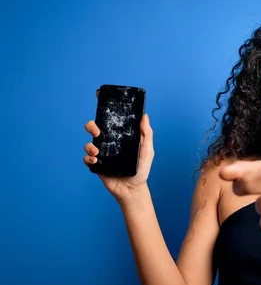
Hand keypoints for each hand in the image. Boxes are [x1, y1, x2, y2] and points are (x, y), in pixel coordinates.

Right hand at [83, 89, 154, 203]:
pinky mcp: (97, 166)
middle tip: (97, 130)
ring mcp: (102, 154)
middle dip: (91, 125)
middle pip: (94, 128)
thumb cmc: (141, 170)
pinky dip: (89, 158)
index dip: (103, 107)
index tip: (99, 95)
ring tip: (98, 151)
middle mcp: (109, 143)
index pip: (110, 120)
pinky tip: (96, 160)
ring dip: (90, 145)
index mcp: (120, 137)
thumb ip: (146, 134)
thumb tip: (145, 116)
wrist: (133, 189)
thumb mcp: (147, 151)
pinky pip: (87, 158)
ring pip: (88, 143)